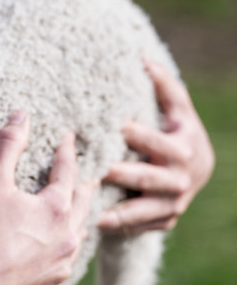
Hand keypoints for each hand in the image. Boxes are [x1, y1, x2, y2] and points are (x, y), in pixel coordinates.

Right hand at [0, 111, 96, 284]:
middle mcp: (67, 238)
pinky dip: (57, 271)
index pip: (67, 171)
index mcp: (57, 208)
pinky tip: (52, 269)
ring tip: (76, 219)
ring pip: (77, 243)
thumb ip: (8, 145)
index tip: (67, 138)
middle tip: (88, 178)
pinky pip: (59, 281)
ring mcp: (60, 269)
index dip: (66, 152)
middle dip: (85, 189)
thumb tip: (21, 116)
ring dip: (77, 228)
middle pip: (84, 207)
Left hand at [98, 59, 214, 234]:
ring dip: (118, 212)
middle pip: (149, 179)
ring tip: (90, 211)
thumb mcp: (177, 110)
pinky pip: (140, 227)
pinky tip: (93, 225)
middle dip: (122, 175)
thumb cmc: (176, 132)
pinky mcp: (165, 221)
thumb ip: (164, 86)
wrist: (194, 171)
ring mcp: (175, 204)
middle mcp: (182, 179)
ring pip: (144, 210)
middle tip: (96, 170)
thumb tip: (142, 57)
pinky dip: (119, 227)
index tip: (116, 128)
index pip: (160, 142)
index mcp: (185, 148)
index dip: (140, 136)